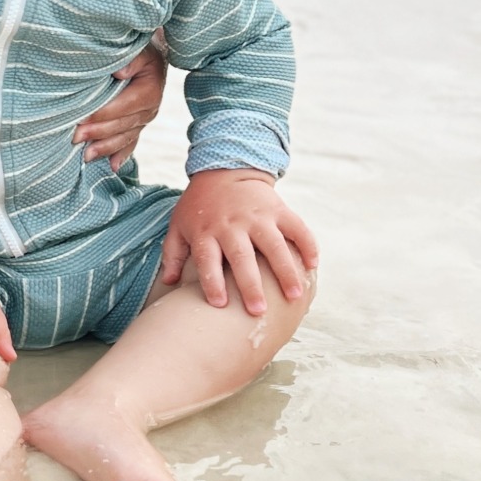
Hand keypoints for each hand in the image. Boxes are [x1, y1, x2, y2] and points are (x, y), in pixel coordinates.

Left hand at [74, 39, 166, 169]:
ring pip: (124, 138)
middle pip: (121, 126)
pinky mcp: (139, 126)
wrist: (153, 56)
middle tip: (74, 138)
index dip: (101, 114)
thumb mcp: (139, 49)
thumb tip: (119, 72)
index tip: (80, 119)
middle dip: (97, 133)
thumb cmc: (141, 50)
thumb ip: (131, 60)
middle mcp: (150, 109)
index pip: (122, 107)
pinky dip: (120, 155)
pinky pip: (131, 143)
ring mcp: (145, 120)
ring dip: (105, 148)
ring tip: (85, 156)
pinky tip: (112, 166)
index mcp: (149, 91)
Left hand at [160, 169, 318, 314]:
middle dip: (250, 285)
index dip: (213, 282)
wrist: (225, 169)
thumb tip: (168, 284)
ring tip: (294, 296)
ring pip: (274, 246)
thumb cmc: (200, 206)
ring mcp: (258, 217)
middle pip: (242, 258)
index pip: (207, 260)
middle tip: (258, 311)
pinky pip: (296, 228)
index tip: (220, 304)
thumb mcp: (180, 225)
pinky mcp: (278, 209)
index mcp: (206, 231)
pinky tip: (312, 265)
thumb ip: (173, 254)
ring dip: (285, 272)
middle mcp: (232, 225)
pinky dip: (307, 245)